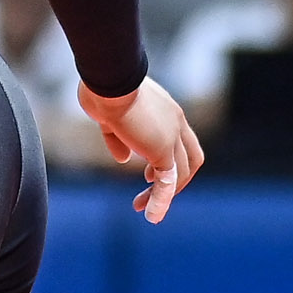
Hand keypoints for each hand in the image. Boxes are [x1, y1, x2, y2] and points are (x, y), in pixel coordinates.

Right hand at [77, 78, 202, 223]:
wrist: (109, 78)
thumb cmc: (103, 89)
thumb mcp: (109, 118)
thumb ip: (117, 138)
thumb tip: (124, 159)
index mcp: (167, 111)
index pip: (180, 141)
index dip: (168, 161)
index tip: (147, 175)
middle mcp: (176, 122)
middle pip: (190, 160)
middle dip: (176, 180)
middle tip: (151, 191)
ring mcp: (172, 136)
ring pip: (180, 175)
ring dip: (163, 195)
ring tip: (144, 209)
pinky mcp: (163, 149)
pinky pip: (167, 182)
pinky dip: (161, 201)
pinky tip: (150, 214)